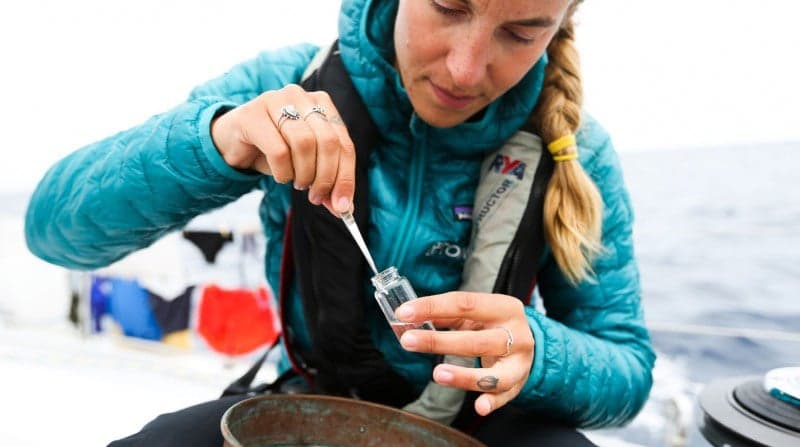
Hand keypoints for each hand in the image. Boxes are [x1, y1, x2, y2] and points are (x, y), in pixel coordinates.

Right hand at [211, 84, 355, 214]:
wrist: (233, 142)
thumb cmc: (275, 151)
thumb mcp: (306, 165)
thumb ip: (326, 183)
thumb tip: (343, 207)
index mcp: (321, 103)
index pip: (344, 144)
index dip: (345, 178)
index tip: (342, 206)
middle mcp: (301, 96)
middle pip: (328, 142)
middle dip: (325, 177)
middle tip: (315, 196)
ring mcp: (275, 100)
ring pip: (305, 144)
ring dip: (303, 174)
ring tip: (296, 182)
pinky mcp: (252, 115)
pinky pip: (279, 151)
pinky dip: (283, 172)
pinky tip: (281, 176)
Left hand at [394, 292, 534, 415]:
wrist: (527, 343)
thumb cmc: (492, 325)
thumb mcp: (474, 314)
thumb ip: (446, 314)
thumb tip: (409, 316)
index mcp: (504, 307)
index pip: (465, 303)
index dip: (432, 307)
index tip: (404, 312)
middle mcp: (516, 334)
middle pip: (476, 340)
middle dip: (439, 342)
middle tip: (408, 341)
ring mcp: (519, 362)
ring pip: (493, 373)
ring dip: (464, 376)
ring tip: (437, 374)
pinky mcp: (518, 383)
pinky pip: (504, 395)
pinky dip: (491, 402)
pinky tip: (479, 406)